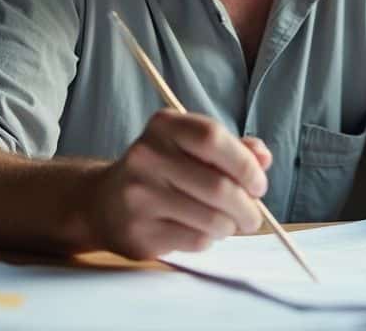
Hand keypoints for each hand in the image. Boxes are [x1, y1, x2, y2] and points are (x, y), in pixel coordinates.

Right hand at [92, 109, 271, 258]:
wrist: (103, 202)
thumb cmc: (162, 171)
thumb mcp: (192, 148)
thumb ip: (232, 149)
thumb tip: (263, 158)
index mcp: (164, 126)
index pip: (213, 138)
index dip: (245, 164)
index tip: (258, 184)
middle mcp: (147, 156)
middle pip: (218, 186)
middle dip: (247, 207)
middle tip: (253, 216)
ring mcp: (139, 195)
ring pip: (211, 218)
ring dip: (230, 226)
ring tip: (227, 223)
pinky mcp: (138, 231)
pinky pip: (195, 240)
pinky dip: (209, 239)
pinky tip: (200, 230)